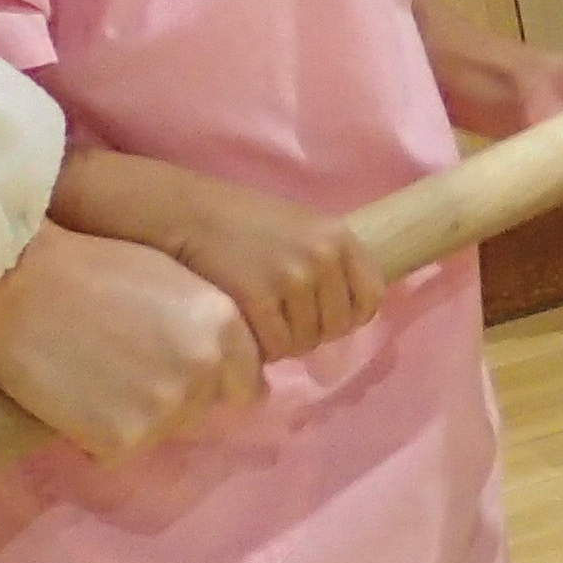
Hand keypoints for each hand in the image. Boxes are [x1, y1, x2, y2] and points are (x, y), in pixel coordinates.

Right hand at [0, 221, 262, 457]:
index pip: (245, 385)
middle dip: (170, 399)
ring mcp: (165, 408)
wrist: (18, 279)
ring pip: (159, 433)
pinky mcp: (121, 439)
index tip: (177, 372)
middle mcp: (204, 370)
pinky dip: (92, 435)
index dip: (211, 382)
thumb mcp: (170, 279)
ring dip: (131, 419)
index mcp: (223, 326)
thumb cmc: (88, 264)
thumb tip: (218, 368)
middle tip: (122, 371)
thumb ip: (201, 326)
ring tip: (90, 380)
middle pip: (201, 410)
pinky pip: (114, 451)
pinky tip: (70, 398)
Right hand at [149, 172, 384, 362]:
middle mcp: (323, 257)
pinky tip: (247, 326)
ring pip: (306, 342)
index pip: (372, 298)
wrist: (190, 214)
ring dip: (285, 341)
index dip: (351, 315)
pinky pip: (275, 347)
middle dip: (313, 331)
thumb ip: (331, 262)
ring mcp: (292, 278)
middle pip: (338, 327)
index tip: (325, 314)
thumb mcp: (304, 227)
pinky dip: (261, 347)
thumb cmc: (245, 222)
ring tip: (263, 320)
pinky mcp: (258, 299)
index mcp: (340, 237)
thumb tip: (352, 314)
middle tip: (285, 319)